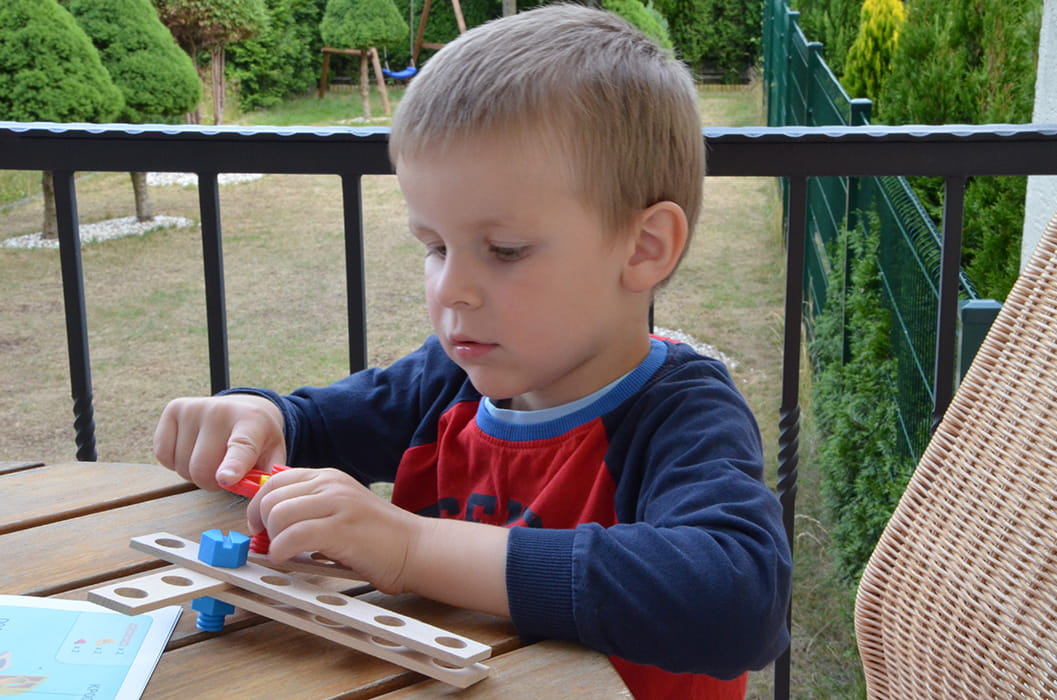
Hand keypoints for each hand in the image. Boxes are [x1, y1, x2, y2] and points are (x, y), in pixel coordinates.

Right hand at [153, 394, 285, 490]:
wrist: (244, 408)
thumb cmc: (258, 439)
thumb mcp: (273, 455)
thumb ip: (266, 479)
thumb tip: (256, 508)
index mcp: (252, 422)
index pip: (240, 447)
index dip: (232, 466)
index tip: (225, 478)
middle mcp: (221, 411)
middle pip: (202, 469)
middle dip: (212, 482)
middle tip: (225, 473)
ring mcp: (194, 408)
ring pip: (182, 466)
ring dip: (194, 474)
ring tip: (210, 457)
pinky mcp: (173, 410)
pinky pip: (163, 456)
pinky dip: (176, 463)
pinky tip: (192, 450)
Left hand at [248, 467, 417, 593]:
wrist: (415, 548)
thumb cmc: (378, 538)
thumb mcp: (341, 511)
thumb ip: (311, 510)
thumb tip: (269, 525)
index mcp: (329, 478)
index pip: (275, 481)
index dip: (259, 506)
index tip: (260, 527)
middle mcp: (331, 484)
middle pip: (272, 497)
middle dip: (263, 524)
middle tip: (271, 544)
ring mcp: (338, 504)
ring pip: (279, 514)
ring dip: (273, 538)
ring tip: (285, 552)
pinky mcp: (342, 528)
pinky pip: (293, 536)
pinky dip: (282, 551)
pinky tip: (288, 559)